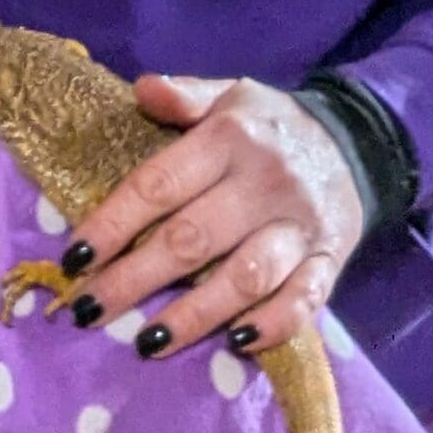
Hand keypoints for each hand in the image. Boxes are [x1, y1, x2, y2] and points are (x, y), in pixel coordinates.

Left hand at [63, 76, 363, 358]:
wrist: (358, 144)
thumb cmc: (270, 129)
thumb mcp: (230, 97)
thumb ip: (186, 97)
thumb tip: (143, 89)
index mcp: (231, 139)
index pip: (159, 185)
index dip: (113, 224)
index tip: (75, 257)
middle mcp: (265, 184)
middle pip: (192, 240)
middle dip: (134, 279)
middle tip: (87, 310)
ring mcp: (299, 227)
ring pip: (245, 277)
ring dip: (195, 314)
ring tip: (147, 342)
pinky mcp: (330, 260)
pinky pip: (303, 301)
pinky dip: (272, 325)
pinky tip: (235, 343)